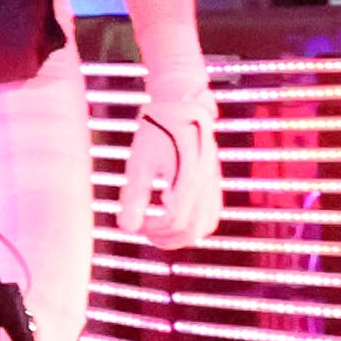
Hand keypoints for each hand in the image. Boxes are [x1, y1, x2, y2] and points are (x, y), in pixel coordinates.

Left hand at [117, 69, 225, 248]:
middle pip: (191, 231)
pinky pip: (212, 214)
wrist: (182, 103)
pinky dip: (195, 225)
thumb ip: (134, 197)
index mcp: (187, 179)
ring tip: (157, 229)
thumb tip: (126, 229)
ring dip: (181, 235)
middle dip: (165, 238)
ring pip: (205, 226)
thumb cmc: (157, 129)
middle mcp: (205, 184)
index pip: (173, 221)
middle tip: (144, 231)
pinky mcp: (214, 180)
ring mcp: (213, 183)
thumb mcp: (139, 162)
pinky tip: (175, 218)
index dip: (151, 229)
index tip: (135, 222)